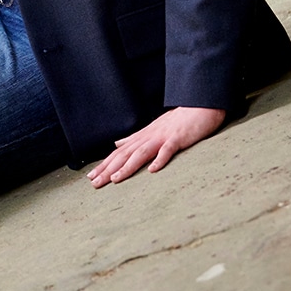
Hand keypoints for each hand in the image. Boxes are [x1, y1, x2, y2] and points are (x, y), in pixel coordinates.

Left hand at [87, 106, 225, 187]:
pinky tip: (153, 170)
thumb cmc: (176, 121)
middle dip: (109, 169)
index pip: (119, 153)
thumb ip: (134, 138)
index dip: (105, 165)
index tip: (91, 177)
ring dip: (128, 166)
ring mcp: (162, 137)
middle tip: (95, 183)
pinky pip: (168, 150)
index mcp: (142, 137)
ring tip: (116, 179)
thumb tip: (117, 143)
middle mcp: (148, 137)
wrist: (198, 107)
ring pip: (141, 153)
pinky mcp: (178, 138)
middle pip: (125, 154)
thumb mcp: (151, 129)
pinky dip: (160, 159)